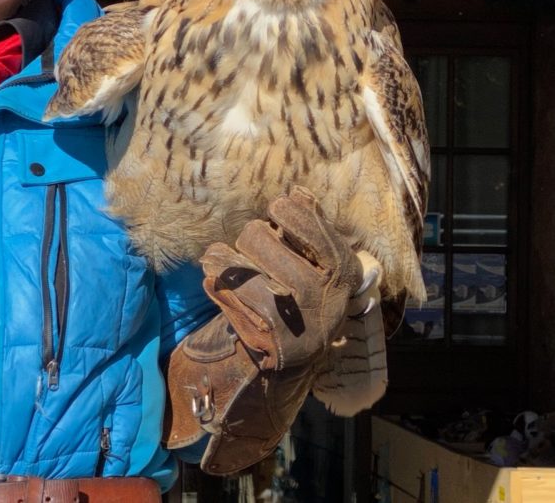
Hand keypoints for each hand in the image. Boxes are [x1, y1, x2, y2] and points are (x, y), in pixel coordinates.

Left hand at [199, 186, 362, 370]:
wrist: (292, 362)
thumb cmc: (301, 297)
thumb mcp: (316, 263)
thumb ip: (309, 228)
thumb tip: (299, 193)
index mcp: (342, 271)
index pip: (316, 231)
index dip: (292, 216)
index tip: (276, 209)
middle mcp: (326, 296)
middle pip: (267, 241)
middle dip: (253, 237)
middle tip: (250, 245)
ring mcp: (300, 320)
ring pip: (247, 268)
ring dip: (226, 260)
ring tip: (216, 258)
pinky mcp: (274, 340)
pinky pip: (235, 297)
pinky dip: (218, 284)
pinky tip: (211, 279)